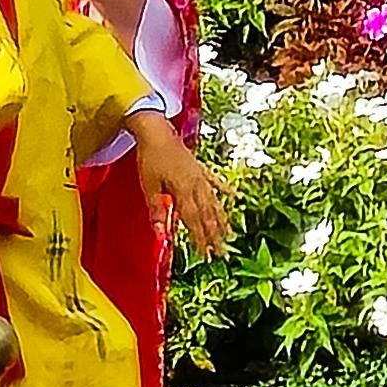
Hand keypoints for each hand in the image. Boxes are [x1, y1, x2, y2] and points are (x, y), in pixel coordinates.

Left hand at [141, 125, 231, 257]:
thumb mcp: (149, 185)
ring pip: (214, 202)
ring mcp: (200, 176)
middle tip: (222, 253)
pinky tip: (236, 196)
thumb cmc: (150, 157)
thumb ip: (156, 209)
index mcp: (183, 190)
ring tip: (230, 235)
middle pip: (207, 215)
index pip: (194, 220)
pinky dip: (226, 190)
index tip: (206, 254)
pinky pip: (216, 182)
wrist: (156, 131)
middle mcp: (196, 185)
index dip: (200, 239)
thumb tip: (160, 232)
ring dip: (222, 220)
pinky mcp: (201, 168)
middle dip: (215, 236)